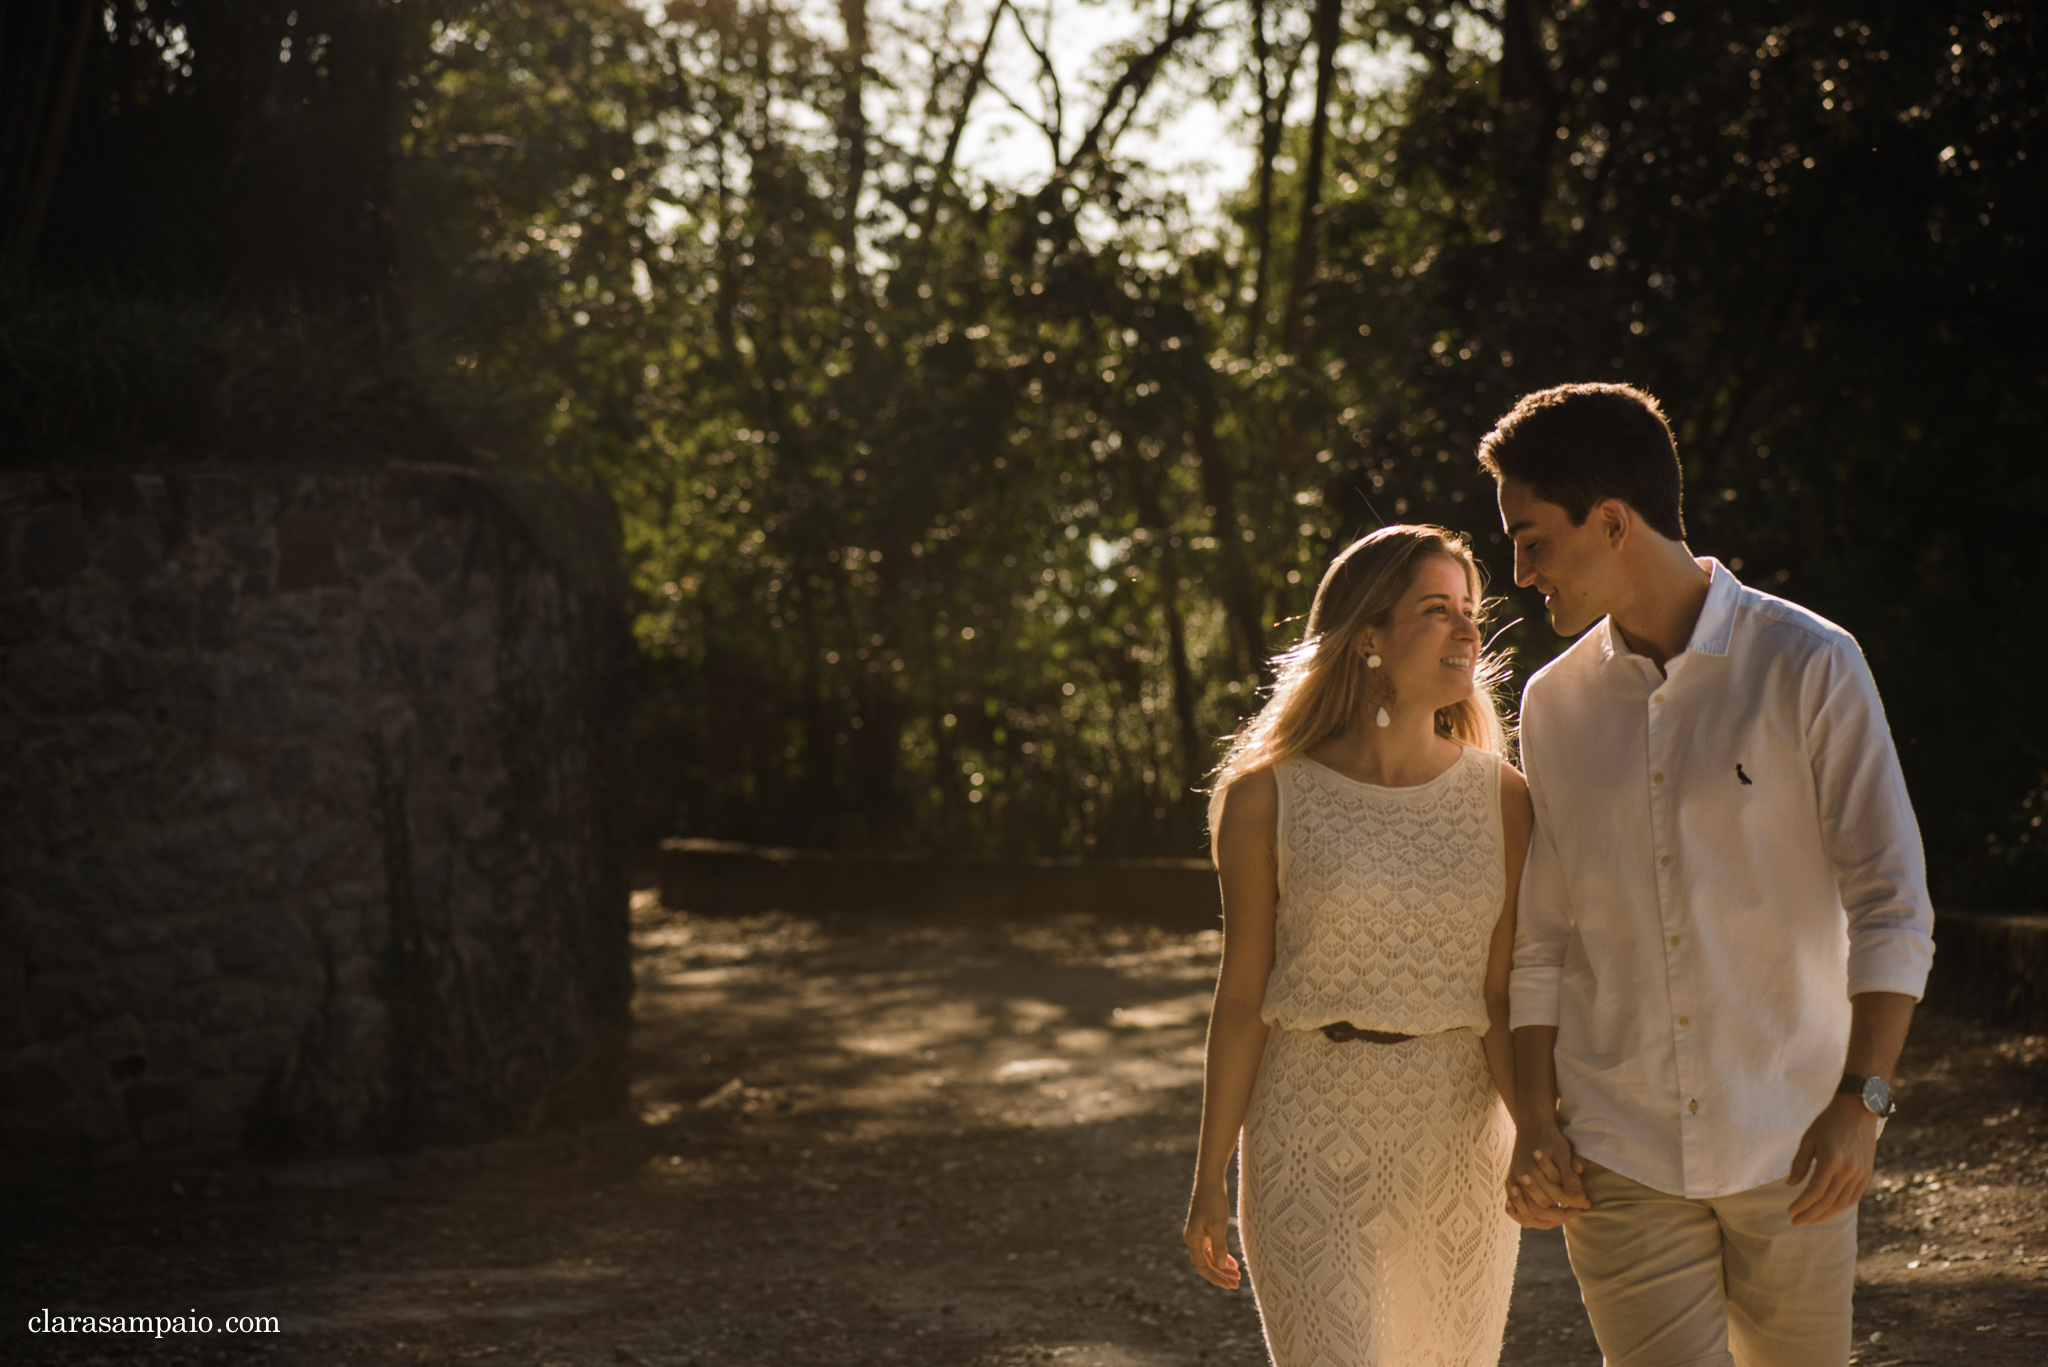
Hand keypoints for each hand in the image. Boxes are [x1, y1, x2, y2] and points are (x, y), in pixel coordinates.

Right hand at [1183, 1182, 1241, 1288]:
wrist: (1210, 1181)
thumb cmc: (1213, 1201)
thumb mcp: (1218, 1225)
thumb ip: (1219, 1247)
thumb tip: (1221, 1267)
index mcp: (1193, 1240)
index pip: (1203, 1267)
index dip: (1216, 1278)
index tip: (1230, 1285)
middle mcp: (1193, 1238)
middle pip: (1206, 1264)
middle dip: (1221, 1274)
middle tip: (1237, 1283)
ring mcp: (1198, 1233)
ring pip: (1209, 1256)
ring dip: (1222, 1266)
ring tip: (1237, 1274)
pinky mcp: (1204, 1228)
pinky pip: (1211, 1248)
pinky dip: (1221, 1255)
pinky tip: (1231, 1261)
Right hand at [1507, 1118, 1588, 1224]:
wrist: (1532, 1124)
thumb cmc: (1550, 1138)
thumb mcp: (1563, 1153)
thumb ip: (1569, 1177)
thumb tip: (1581, 1199)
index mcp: (1531, 1171)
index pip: (1554, 1198)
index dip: (1573, 1203)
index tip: (1587, 1204)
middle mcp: (1518, 1179)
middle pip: (1540, 1209)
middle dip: (1561, 1214)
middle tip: (1577, 1211)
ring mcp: (1512, 1183)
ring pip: (1526, 1214)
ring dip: (1545, 1220)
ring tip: (1562, 1216)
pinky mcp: (1510, 1184)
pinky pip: (1514, 1209)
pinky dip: (1525, 1217)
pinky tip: (1540, 1219)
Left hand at [1786, 1094, 1878, 1225]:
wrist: (1858, 1110)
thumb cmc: (1828, 1122)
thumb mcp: (1809, 1138)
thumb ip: (1800, 1163)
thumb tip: (1790, 1186)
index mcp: (1831, 1160)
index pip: (1815, 1192)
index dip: (1802, 1205)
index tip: (1790, 1212)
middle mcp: (1848, 1170)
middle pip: (1828, 1201)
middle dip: (1810, 1214)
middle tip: (1796, 1222)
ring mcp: (1860, 1173)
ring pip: (1841, 1203)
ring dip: (1824, 1214)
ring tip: (1809, 1219)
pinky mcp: (1867, 1174)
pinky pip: (1853, 1197)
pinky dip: (1839, 1207)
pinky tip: (1827, 1210)